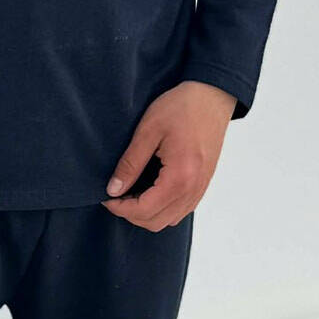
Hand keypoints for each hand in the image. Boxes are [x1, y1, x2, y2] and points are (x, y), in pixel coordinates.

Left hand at [103, 81, 237, 229]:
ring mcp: (200, 188)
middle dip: (131, 213)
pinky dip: (162, 209)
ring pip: (169, 220)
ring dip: (147, 213)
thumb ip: (130, 163)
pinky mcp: (203, 184)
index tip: (106, 196)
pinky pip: (181, 210)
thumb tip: (113, 189)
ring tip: (131, 193)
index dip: (120, 208)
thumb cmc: (182, 107)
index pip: (144, 210)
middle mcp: (193, 189)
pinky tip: (150, 191)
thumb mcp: (148, 130)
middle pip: (156, 222)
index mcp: (179, 177)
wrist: (212, 97)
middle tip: (116, 195)